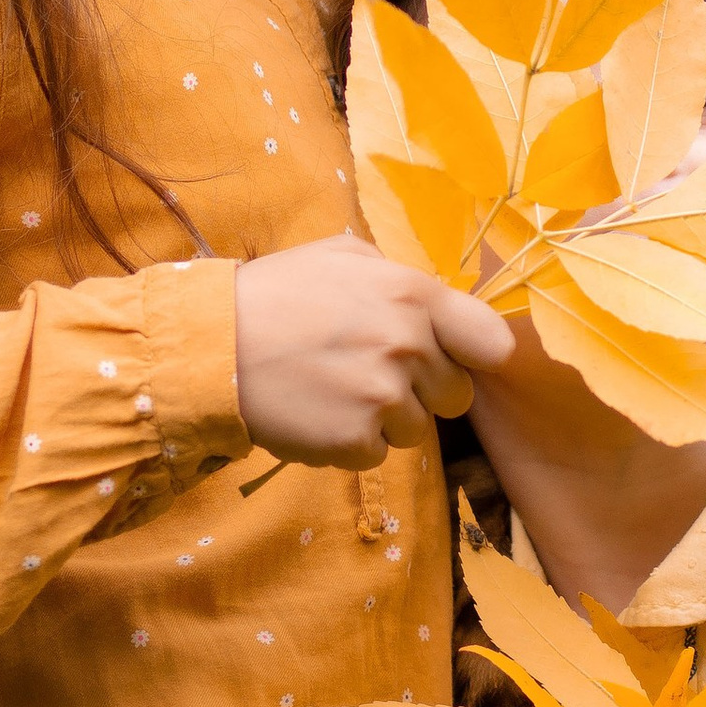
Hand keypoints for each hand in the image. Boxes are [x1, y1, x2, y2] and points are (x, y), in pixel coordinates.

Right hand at [233, 234, 513, 469]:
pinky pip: (376, 453)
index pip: (492, 341)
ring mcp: (383, 397)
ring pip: (416, 428)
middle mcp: (408, 345)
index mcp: (413, 295)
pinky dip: (349, 441)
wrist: (213, 344)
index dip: (477, 354)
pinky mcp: (355, 440)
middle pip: (456, 394)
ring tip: (334, 389)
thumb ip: (395, 273)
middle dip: (422, 389)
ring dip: (383, 418)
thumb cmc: (276, 292)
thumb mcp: (340, 253)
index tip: (458, 358)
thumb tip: (427, 297)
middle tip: (369, 372)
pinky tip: (317, 413)